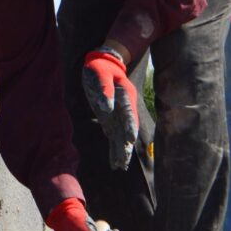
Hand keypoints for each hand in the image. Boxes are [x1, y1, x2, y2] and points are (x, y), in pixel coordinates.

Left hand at [82, 49, 139, 169]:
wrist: (102, 63)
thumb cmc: (100, 67)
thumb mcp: (100, 74)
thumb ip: (105, 90)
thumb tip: (106, 107)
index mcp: (125, 96)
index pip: (129, 114)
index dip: (130, 127)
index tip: (130, 140)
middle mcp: (124, 109)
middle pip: (127, 130)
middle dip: (126, 146)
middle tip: (125, 162)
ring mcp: (117, 115)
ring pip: (121, 137)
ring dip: (121, 151)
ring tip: (121, 167)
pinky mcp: (110, 119)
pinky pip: (113, 137)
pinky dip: (114, 149)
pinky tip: (114, 162)